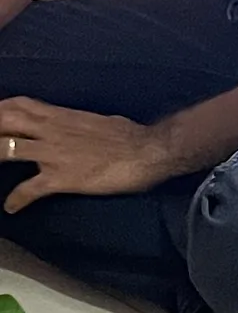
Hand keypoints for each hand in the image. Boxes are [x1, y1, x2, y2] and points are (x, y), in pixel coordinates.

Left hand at [0, 97, 171, 212]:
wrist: (147, 152)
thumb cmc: (130, 135)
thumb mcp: (98, 120)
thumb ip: (79, 123)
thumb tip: (79, 127)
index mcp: (61, 116)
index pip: (20, 104)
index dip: (1, 109)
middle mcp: (50, 131)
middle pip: (5, 121)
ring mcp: (53, 154)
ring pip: (7, 150)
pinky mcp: (60, 178)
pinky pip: (29, 189)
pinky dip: (16, 199)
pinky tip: (10, 207)